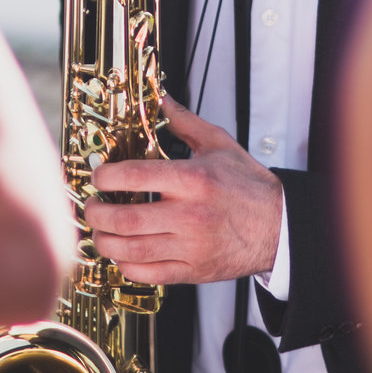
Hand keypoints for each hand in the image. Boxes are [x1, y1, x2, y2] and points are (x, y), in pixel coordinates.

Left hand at [85, 99, 282, 284]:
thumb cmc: (249, 187)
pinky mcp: (193, 271)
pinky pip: (149, 273)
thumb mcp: (219, 145)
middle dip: (97, 213)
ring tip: (100, 231)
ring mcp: (191, 247)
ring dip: (105, 241)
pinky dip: (127, 265)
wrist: (280, 227)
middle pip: (126, 218)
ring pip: (132, 250)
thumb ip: (184, 122)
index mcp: (194, 180)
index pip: (136, 176)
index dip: (106, 176)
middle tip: (91, 206)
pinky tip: (122, 254)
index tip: (98, 176)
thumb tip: (160, 99)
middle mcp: (191, 214)